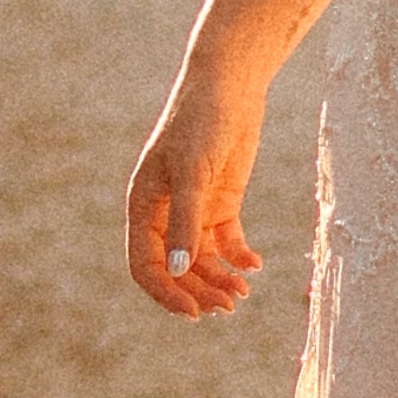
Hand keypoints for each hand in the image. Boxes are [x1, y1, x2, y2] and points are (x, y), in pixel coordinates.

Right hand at [126, 55, 265, 316]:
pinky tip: (254, 265)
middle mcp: (165, 212)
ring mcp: (194, 208)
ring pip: (202, 260)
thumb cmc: (201, 122)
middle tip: (228, 307)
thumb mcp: (193, 173)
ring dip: (219, 280)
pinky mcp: (221, 201)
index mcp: (143, 206)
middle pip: (176, 269)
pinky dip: (238, 258)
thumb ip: (186, 222)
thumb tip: (180, 271)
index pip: (145, 265)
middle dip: (198, 291)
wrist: (231, 84)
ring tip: (243, 293)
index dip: (165, 292)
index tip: (193, 312)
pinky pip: (225, 243)